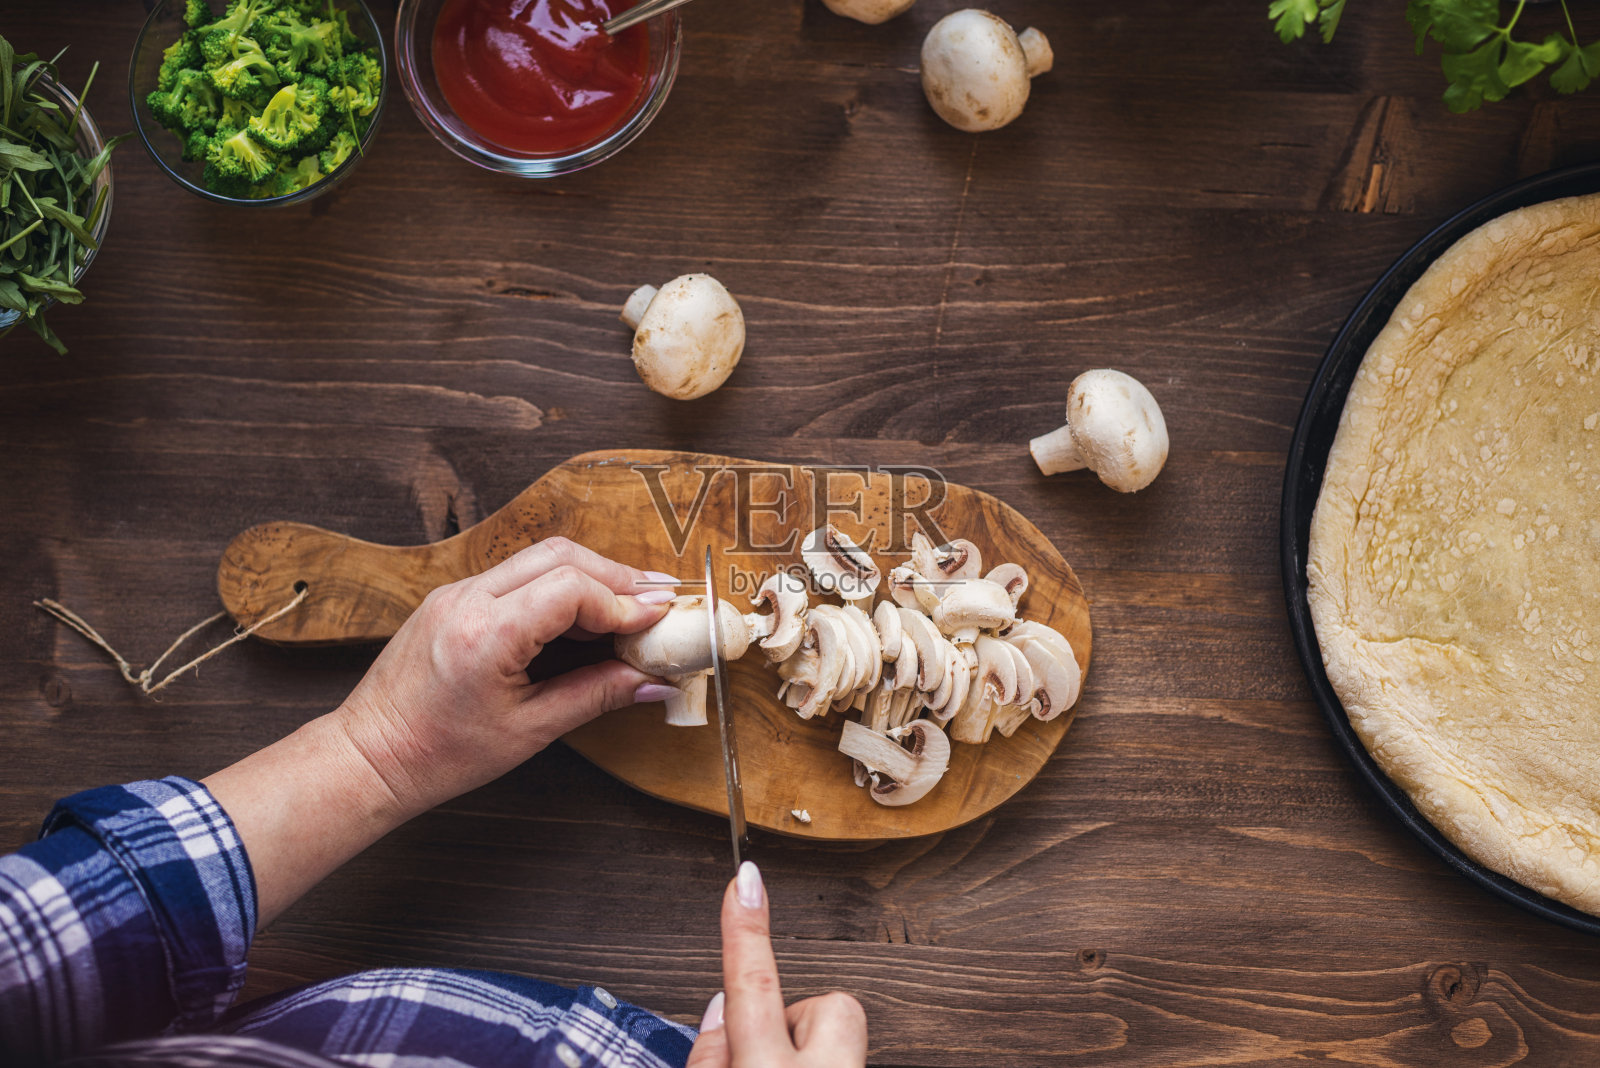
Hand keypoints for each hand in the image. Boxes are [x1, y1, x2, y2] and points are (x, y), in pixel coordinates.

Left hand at [335, 537, 677, 819]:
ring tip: (631, 606)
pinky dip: (559, 586)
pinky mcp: (453, 598)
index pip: (572, 589)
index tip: (658, 621)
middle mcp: (467, 599)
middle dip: (617, 576)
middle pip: (560, 555)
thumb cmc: (439, 755)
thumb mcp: (530, 731)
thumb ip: (597, 695)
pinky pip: (517, 575)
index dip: (624, 603)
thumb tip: (653, 681)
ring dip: (590, 576)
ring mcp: (456, 592)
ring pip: (539, 557)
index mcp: (485, 633)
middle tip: (659, 601)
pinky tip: (584, 615)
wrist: (369, 757)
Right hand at [687, 862, 867, 1067]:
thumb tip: (720, 1014)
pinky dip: (815, 1064)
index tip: (747, 880)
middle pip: (824, 1005)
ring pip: (836, 1034)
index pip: (753, 984)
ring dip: (805, 1051)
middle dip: (795, 1017)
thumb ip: (710, 1058)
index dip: (746, 927)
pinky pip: (841, 1057)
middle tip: (762, 1056)